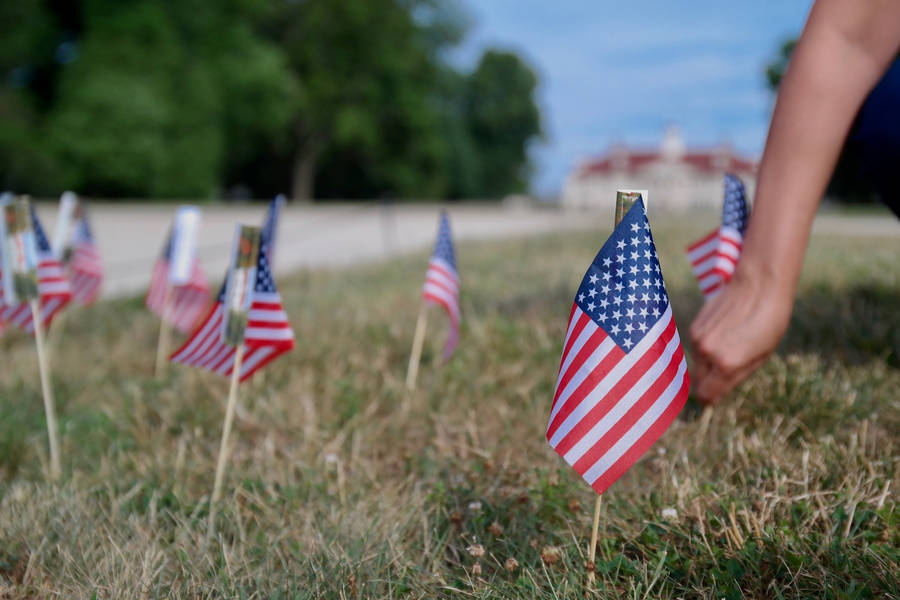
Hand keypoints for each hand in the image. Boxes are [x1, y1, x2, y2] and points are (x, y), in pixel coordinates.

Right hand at [689, 265, 793, 404]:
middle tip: (722, 377)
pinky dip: (705, 348)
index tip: (715, 399)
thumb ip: (734, 378)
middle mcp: (706, 352)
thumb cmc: (769, 323)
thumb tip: (715, 395)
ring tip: (728, 349)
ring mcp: (697, 338)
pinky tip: (722, 336)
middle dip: (707, 384)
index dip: (710, 400)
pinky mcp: (694, 326)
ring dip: (707, 364)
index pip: (705, 395)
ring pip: (696, 364)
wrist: (759, 286)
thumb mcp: (760, 357)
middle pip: (697, 381)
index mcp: (726, 364)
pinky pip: (695, 347)